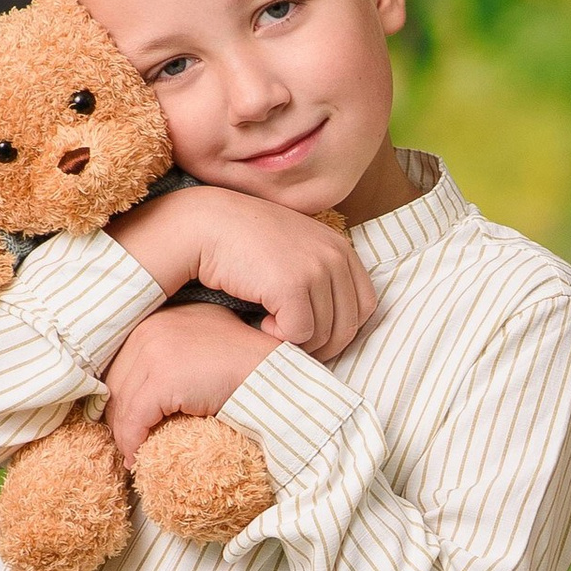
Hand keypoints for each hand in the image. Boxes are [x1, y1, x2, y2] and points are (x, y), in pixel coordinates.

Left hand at [101, 308, 273, 466]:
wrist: (272, 377)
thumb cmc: (245, 369)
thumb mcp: (202, 348)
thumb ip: (173, 356)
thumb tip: (145, 393)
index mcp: (159, 318)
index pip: (121, 363)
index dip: (119, 397)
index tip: (123, 422)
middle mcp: (151, 327)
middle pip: (116, 383)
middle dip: (118, 417)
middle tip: (126, 444)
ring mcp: (155, 350)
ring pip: (122, 403)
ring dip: (124, 436)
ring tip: (132, 456)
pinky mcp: (164, 378)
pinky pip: (135, 419)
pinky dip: (133, 443)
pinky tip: (138, 458)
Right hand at [109, 184, 373, 356]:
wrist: (205, 224)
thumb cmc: (243, 243)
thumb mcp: (293, 251)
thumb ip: (320, 275)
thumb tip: (337, 326)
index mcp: (340, 248)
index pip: (365, 306)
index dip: (342, 330)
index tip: (313, 337)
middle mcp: (335, 256)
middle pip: (349, 326)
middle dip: (321, 345)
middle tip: (290, 343)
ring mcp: (316, 269)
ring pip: (324, 335)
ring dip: (297, 342)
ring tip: (271, 325)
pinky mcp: (294, 285)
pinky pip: (299, 335)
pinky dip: (278, 337)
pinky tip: (261, 321)